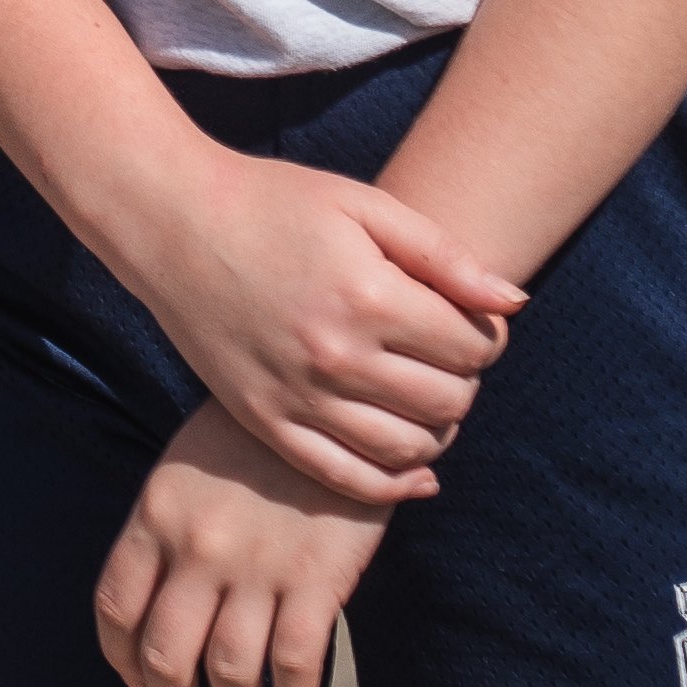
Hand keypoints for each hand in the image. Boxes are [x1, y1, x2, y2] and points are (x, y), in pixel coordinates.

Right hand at [92, 145, 520, 501]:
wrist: (172, 221)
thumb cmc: (274, 201)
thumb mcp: (363, 204)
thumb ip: (444, 255)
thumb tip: (515, 303)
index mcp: (367, 296)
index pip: (472, 347)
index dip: (487, 336)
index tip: (471, 322)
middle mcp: (335, 356)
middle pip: (449, 402)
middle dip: (465, 382)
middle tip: (446, 357)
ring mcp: (297, 397)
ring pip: (408, 449)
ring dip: (436, 431)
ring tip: (424, 397)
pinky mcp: (265, 422)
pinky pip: (348, 479)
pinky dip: (394, 484)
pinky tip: (415, 469)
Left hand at [94, 406, 385, 686]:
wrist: (331, 405)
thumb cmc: (253, 439)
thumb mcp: (186, 470)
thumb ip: (165, 532)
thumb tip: (155, 607)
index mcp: (156, 515)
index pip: (116, 609)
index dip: (123, 660)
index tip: (138, 681)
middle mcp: (197, 548)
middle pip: (165, 657)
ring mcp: (256, 567)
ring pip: (230, 674)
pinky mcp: (316, 580)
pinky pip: (295, 665)